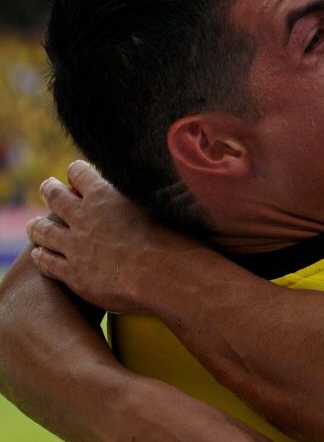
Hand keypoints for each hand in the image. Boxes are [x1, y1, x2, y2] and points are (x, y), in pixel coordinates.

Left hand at [28, 160, 202, 312]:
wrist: (164, 274)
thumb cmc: (172, 236)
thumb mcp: (162, 200)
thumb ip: (151, 187)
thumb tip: (167, 168)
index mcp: (104, 194)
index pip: (79, 172)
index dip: (77, 171)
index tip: (77, 172)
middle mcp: (84, 217)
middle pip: (55, 196)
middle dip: (50, 190)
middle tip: (49, 188)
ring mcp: (75, 246)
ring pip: (44, 230)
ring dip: (36, 226)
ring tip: (33, 225)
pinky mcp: (73, 274)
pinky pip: (47, 263)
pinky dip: (40, 256)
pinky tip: (38, 254)